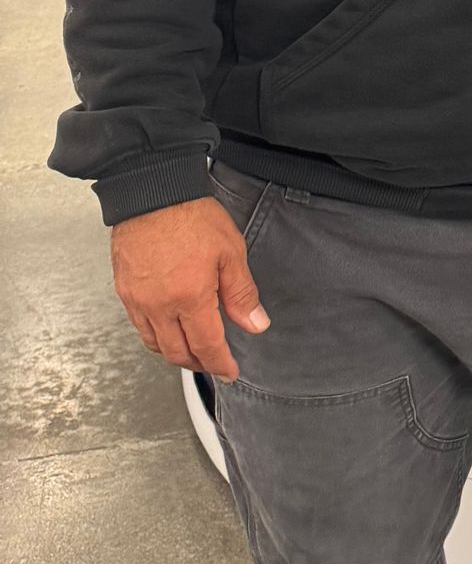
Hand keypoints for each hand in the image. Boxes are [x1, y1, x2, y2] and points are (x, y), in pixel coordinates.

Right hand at [111, 195, 270, 383]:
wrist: (151, 192)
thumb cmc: (191, 215)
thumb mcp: (230, 252)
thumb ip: (241, 293)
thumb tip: (255, 324)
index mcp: (189, 297)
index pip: (206, 346)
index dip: (220, 364)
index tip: (230, 372)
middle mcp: (159, 305)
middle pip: (177, 352)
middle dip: (198, 364)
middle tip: (213, 364)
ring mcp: (138, 299)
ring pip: (154, 343)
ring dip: (174, 354)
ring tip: (192, 352)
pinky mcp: (124, 290)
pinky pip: (139, 326)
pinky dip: (155, 337)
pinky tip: (167, 330)